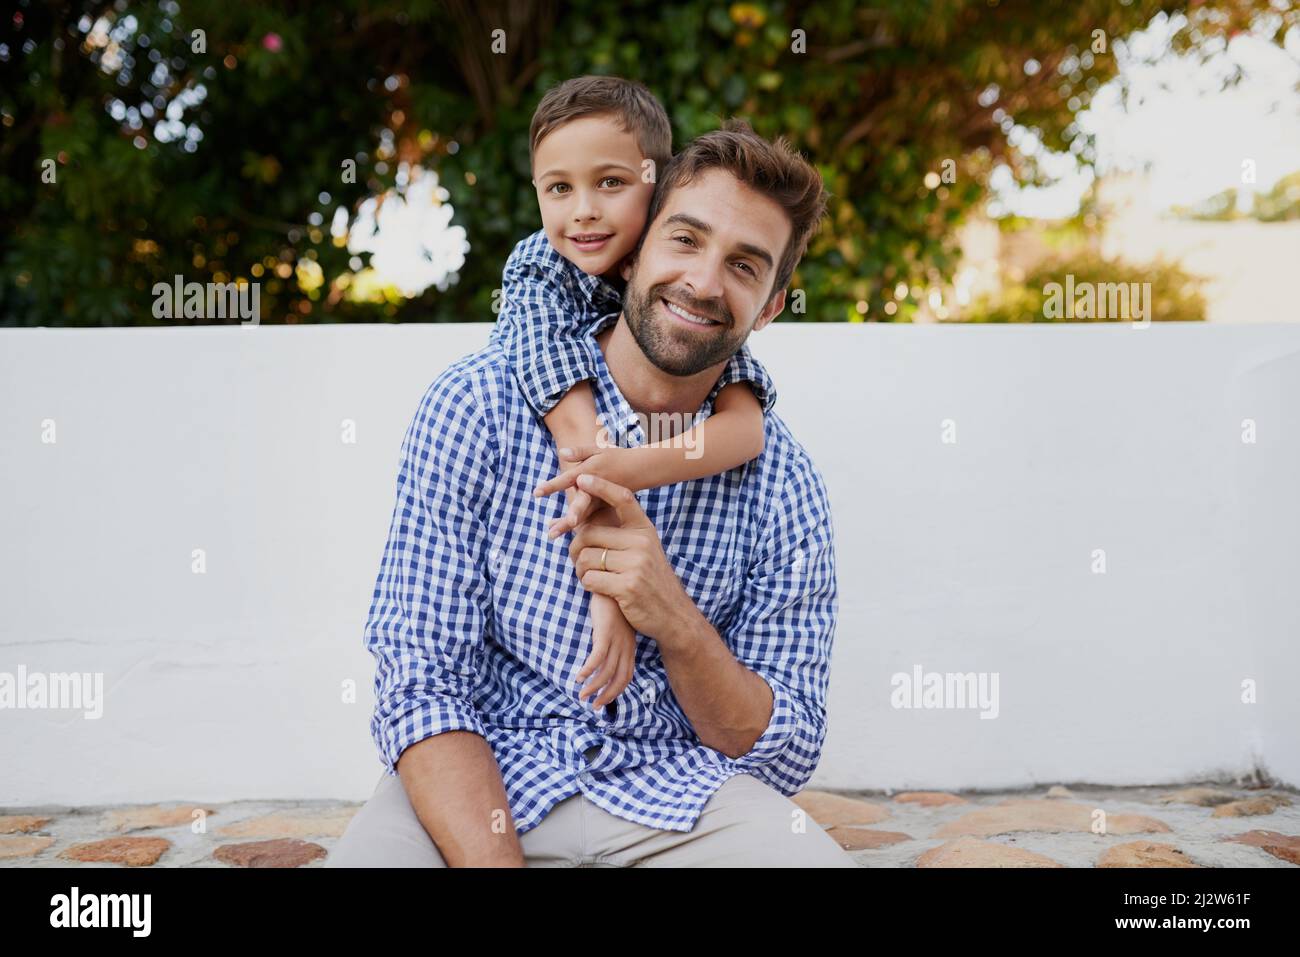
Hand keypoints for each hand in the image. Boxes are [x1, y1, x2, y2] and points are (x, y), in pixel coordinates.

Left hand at [534, 444, 635, 539]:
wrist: (638, 469)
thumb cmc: (614, 457)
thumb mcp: (597, 451)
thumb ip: (579, 451)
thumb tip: (561, 452)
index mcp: (591, 473)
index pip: (569, 480)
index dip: (553, 486)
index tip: (537, 492)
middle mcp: (595, 490)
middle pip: (580, 504)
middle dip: (569, 516)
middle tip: (555, 529)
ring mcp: (601, 501)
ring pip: (584, 516)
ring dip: (567, 525)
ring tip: (551, 535)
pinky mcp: (604, 509)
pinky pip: (588, 519)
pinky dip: (575, 527)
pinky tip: (557, 534)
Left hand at [568, 474, 699, 641]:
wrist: (674, 614)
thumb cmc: (651, 581)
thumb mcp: (644, 551)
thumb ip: (622, 535)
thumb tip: (586, 519)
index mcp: (645, 530)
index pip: (623, 499)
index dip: (600, 487)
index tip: (582, 479)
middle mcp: (642, 543)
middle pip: (589, 533)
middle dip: (576, 548)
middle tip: (577, 560)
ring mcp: (636, 564)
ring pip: (586, 557)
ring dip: (580, 570)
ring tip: (590, 577)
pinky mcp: (627, 586)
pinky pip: (590, 579)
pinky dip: (588, 585)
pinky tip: (599, 590)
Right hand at [576, 592, 636, 708]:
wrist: (613, 577)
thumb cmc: (611, 600)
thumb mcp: (615, 623)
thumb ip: (611, 637)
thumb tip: (601, 652)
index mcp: (629, 644)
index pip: (626, 675)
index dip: (616, 691)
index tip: (603, 701)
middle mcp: (625, 644)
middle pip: (620, 678)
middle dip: (607, 696)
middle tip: (593, 706)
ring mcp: (617, 639)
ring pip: (608, 671)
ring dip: (594, 686)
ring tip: (581, 695)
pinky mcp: (606, 631)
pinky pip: (598, 657)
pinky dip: (589, 670)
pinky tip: (579, 677)